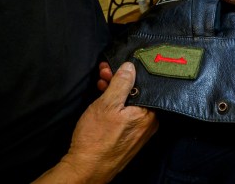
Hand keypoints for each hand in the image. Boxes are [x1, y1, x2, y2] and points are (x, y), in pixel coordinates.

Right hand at [35, 62, 157, 182]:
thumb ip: (121, 83)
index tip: (115, 65)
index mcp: (149, 113)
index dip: (129, 71)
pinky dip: (115, 105)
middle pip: (137, 93)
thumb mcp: (107, 104)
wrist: (85, 169)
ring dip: (115, 90)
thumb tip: (130, 67)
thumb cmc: (96, 139)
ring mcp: (139, 131)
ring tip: (101, 82)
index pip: (144, 84)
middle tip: (104, 72)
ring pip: (130, 103)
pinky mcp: (129, 137)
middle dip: (120, 80)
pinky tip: (104, 98)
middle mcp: (148, 122)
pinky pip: (126, 114)